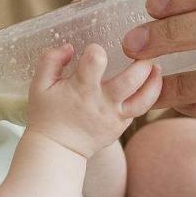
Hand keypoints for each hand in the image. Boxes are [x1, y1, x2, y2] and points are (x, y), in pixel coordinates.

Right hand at [27, 44, 161, 157]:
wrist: (57, 149)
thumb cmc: (47, 115)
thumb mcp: (39, 85)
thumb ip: (51, 60)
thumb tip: (69, 47)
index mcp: (81, 89)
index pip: (96, 61)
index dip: (96, 50)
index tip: (93, 50)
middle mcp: (102, 102)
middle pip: (131, 80)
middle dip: (141, 62)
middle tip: (143, 52)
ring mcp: (114, 117)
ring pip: (144, 99)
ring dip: (154, 81)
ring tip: (155, 67)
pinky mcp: (121, 126)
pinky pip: (141, 110)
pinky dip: (149, 96)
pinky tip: (150, 83)